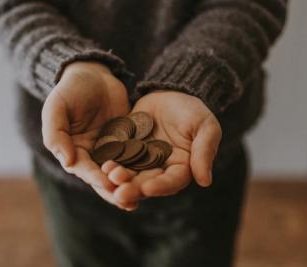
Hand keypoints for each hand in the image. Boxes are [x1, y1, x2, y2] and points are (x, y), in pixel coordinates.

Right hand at [41, 61, 130, 203]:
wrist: (94, 74)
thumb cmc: (71, 89)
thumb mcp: (57, 107)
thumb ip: (56, 134)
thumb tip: (68, 162)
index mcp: (72, 150)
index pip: (83, 169)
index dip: (94, 177)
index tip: (108, 184)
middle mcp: (91, 154)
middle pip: (102, 177)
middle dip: (114, 189)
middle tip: (128, 201)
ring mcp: (110, 149)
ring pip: (120, 171)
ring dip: (129, 184)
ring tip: (142, 197)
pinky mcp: (127, 142)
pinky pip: (134, 156)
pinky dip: (141, 167)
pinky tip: (154, 176)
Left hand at [104, 90, 221, 207]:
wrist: (167, 93)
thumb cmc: (191, 110)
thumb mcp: (205, 126)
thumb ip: (204, 151)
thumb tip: (205, 181)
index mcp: (181, 168)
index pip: (172, 181)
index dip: (161, 186)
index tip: (148, 188)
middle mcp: (159, 169)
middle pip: (146, 183)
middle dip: (133, 189)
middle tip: (120, 193)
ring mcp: (139, 161)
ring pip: (128, 174)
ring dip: (118, 179)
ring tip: (109, 176)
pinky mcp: (124, 150)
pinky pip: (116, 158)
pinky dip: (109, 163)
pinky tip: (100, 165)